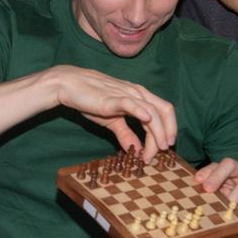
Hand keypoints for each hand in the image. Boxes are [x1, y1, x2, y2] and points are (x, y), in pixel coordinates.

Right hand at [50, 66, 176, 162]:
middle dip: (167, 133)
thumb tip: (135, 150)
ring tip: (153, 150)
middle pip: (164, 111)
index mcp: (140, 97)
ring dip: (156, 133)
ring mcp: (127, 94)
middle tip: (162, 151)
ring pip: (152, 111)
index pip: (162, 113)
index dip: (166, 132)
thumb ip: (125, 134)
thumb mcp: (112, 121)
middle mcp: (138, 93)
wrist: (70, 86)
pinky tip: (147, 120)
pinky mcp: (112, 98)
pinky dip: (141, 111)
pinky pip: (130, 103)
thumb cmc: (90, 99)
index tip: (160, 151)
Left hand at [194, 157, 237, 237]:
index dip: (207, 171)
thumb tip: (190, 194)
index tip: (197, 182)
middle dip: (216, 176)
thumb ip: (210, 197)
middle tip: (207, 189)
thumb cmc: (235, 216)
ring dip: (232, 202)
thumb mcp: (219, 206)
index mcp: (231, 173)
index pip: (217, 165)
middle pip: (230, 164)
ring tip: (227, 213)